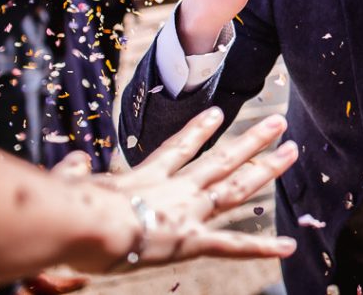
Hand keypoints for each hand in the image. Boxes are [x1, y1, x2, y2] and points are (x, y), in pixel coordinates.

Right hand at [73, 108, 297, 272]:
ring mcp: (189, 212)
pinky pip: (233, 246)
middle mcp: (176, 190)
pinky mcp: (193, 241)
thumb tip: (73, 163)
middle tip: (278, 124)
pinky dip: (262, 248)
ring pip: (237, 186)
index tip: (216, 114)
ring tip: (293, 150)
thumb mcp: (69, 185)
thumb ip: (74, 173)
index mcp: (145, 178)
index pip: (177, 149)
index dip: (198, 131)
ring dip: (268, 168)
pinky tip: (289, 247)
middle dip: (252, 141)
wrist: (85, 223)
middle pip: (222, 160)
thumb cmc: (70, 206)